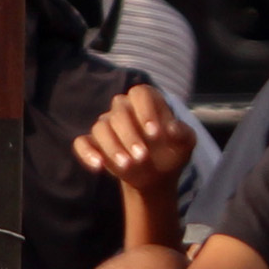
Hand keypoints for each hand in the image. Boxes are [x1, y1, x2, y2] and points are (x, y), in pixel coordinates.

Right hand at [75, 83, 198, 243]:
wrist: (158, 175)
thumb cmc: (173, 151)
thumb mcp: (186, 143)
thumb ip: (183, 133)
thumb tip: (172, 128)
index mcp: (147, 102)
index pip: (141, 93)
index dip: (146, 111)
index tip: (155, 133)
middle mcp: (124, 110)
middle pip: (120, 112)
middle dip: (131, 135)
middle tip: (143, 156)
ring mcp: (107, 126)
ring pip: (101, 127)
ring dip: (113, 147)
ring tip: (128, 165)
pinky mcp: (94, 143)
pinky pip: (82, 143)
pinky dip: (87, 153)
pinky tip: (98, 166)